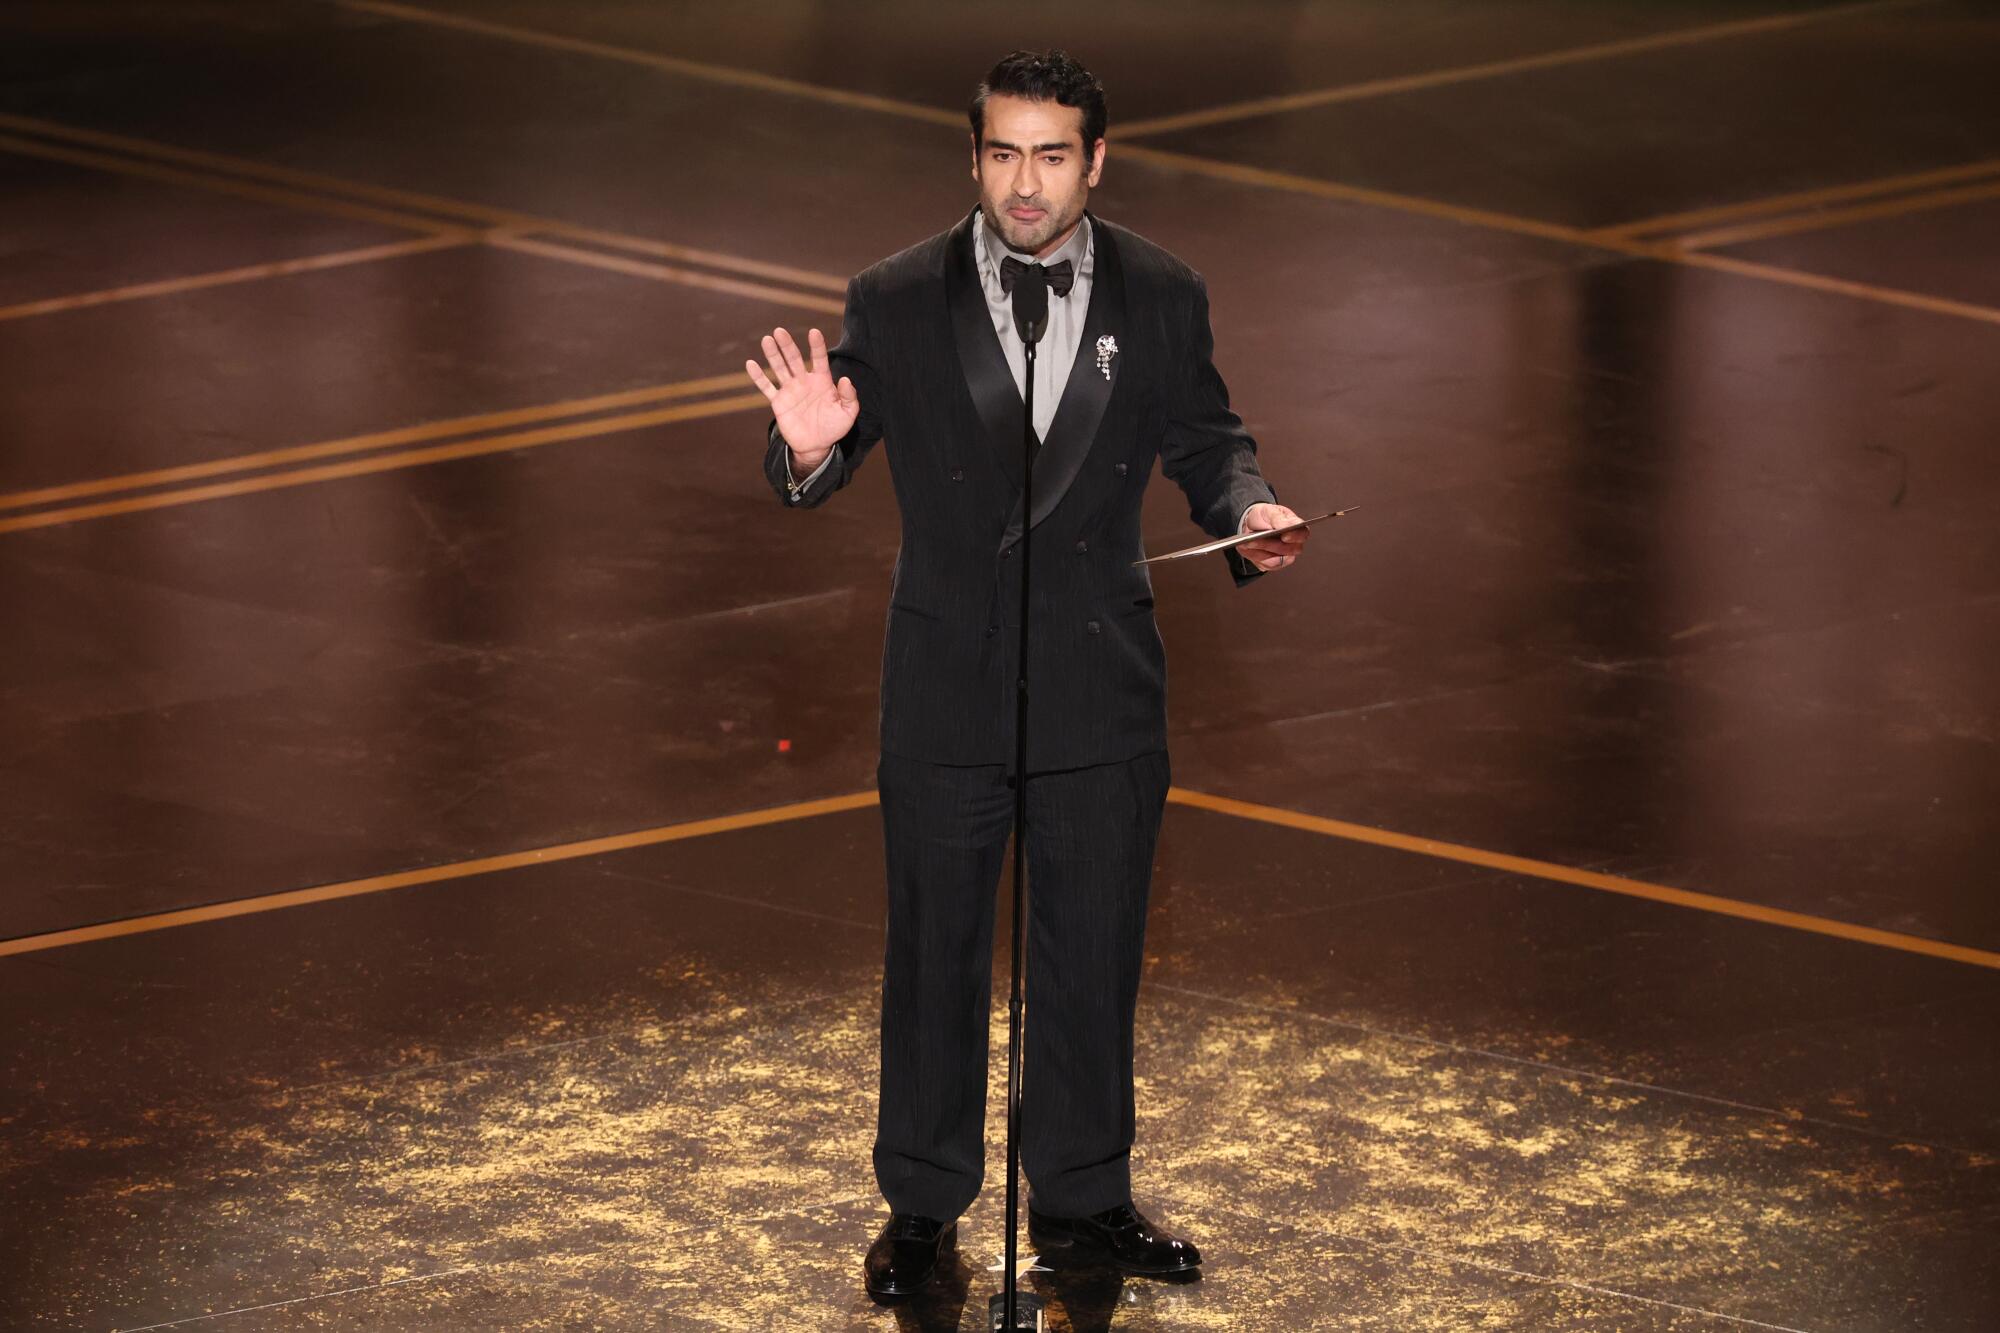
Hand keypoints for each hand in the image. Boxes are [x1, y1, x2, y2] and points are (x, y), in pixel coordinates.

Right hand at [744, 326, 858, 466]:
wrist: (816, 446)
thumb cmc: (833, 427)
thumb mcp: (847, 414)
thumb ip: (850, 397)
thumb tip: (846, 380)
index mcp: (822, 380)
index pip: (819, 359)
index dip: (817, 346)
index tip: (814, 332)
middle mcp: (804, 381)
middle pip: (794, 359)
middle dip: (787, 345)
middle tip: (780, 331)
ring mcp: (790, 390)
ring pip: (779, 368)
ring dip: (773, 355)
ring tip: (767, 340)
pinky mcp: (778, 402)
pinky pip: (767, 387)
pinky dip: (758, 377)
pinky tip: (750, 364)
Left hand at [1236, 502, 1308, 571]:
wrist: (1251, 525)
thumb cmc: (1265, 517)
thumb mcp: (1269, 512)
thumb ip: (1279, 518)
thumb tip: (1288, 525)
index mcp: (1297, 529)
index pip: (1302, 534)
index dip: (1295, 536)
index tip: (1285, 536)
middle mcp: (1294, 545)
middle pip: (1288, 550)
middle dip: (1269, 545)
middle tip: (1255, 539)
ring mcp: (1284, 557)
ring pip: (1275, 560)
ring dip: (1259, 551)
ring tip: (1247, 543)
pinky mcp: (1273, 564)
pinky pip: (1264, 564)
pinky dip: (1254, 556)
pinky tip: (1246, 548)